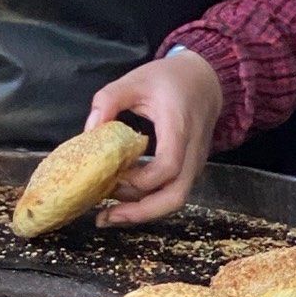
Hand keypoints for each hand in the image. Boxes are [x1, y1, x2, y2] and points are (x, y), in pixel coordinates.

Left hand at [85, 51, 222, 224]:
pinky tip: (123, 199)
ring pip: (175, 199)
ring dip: (142, 210)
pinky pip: (172, 192)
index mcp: (179, 127)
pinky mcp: (190, 169)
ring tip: (108, 213)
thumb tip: (88, 131)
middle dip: (141, 212)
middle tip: (106, 217)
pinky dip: (148, 201)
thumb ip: (109, 100)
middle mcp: (193, 152)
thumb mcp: (134, 80)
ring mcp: (195, 163)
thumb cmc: (169, 79)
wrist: (206, 79)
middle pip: (177, 196)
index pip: (168, 167)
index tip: (113, 176)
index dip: (140, 180)